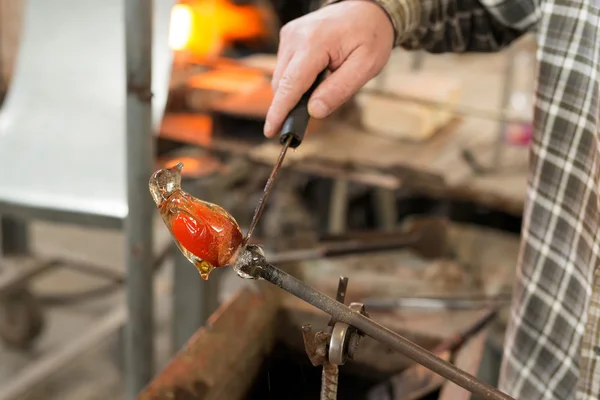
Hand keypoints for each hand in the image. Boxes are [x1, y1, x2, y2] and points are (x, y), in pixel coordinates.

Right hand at [264, 0, 394, 137]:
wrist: (368, 8)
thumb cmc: (370, 35)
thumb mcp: (365, 66)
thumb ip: (339, 90)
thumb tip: (314, 112)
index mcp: (314, 43)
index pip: (291, 85)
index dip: (279, 111)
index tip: (271, 131)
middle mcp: (295, 37)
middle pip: (282, 84)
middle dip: (287, 107)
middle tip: (299, 128)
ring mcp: (289, 35)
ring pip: (281, 77)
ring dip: (294, 93)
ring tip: (318, 94)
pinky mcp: (289, 36)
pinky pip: (286, 67)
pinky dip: (295, 80)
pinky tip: (314, 80)